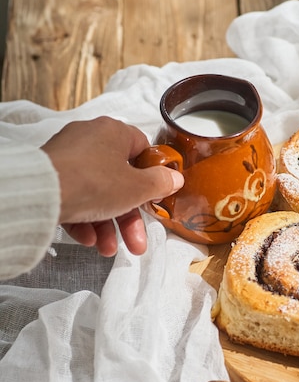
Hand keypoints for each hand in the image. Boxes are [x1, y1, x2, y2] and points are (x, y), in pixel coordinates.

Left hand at [42, 117, 183, 256]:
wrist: (42, 193)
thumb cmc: (94, 182)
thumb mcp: (137, 188)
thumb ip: (160, 183)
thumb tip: (175, 178)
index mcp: (114, 132)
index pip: (141, 150)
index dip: (151, 176)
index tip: (154, 198)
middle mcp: (90, 139)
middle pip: (119, 180)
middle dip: (129, 217)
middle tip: (136, 241)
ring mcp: (68, 157)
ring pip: (96, 193)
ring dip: (107, 224)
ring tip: (108, 249)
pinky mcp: (51, 175)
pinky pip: (74, 196)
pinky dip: (83, 219)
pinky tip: (88, 239)